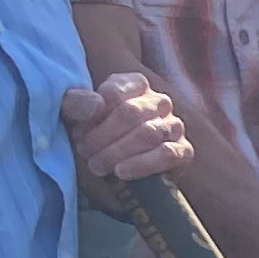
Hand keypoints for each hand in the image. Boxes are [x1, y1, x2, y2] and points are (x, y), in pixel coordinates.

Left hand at [60, 73, 188, 212]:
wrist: (112, 171)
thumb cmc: (91, 137)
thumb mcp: (74, 118)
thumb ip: (75, 105)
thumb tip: (95, 106)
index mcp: (134, 85)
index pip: (114, 92)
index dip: (93, 115)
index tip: (78, 133)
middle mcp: (158, 101)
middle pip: (131, 112)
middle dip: (103, 136)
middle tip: (85, 153)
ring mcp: (174, 125)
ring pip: (148, 133)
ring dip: (118, 151)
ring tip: (97, 166)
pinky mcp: (183, 151)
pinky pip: (168, 154)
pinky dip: (142, 164)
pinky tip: (121, 172)